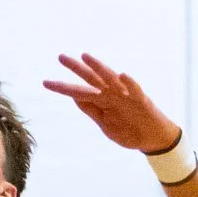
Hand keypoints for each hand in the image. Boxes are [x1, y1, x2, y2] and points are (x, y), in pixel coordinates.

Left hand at [43, 54, 179, 153]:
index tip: (46, 82)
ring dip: (99, 67)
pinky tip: (122, 75)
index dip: (63, 87)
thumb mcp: (104, 123)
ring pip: (110, 79)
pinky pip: (135, 89)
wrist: (151, 138)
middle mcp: (111, 94)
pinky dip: (129, 82)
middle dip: (76, 69)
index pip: (79, 91)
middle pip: (91, 79)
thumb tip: (73, 96)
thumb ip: (90, 109)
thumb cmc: (127, 129)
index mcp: (101, 101)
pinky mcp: (141, 100)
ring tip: (86, 57)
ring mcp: (126, 96)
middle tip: (61, 57)